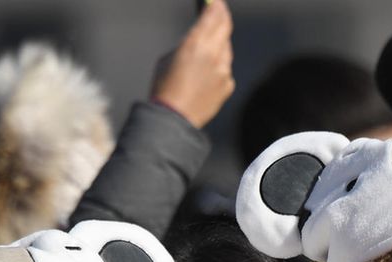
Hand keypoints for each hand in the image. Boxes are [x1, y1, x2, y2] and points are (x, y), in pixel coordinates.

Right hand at [151, 0, 234, 128]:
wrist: (172, 120)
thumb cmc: (163, 89)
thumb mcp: (167, 59)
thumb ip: (186, 45)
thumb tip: (196, 40)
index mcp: (195, 43)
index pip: (214, 14)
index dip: (216, 5)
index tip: (215, 1)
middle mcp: (214, 53)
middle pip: (225, 26)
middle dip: (222, 17)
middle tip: (219, 13)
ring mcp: (224, 70)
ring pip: (226, 49)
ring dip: (218, 45)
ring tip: (205, 52)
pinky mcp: (228, 85)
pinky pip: (225, 70)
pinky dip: (217, 69)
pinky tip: (204, 79)